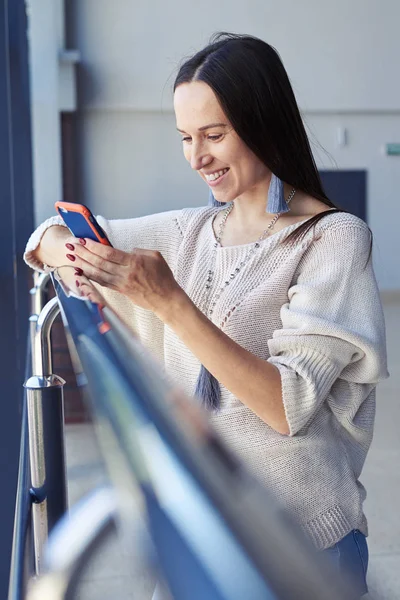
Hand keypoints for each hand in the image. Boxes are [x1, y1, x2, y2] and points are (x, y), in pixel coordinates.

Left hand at [63, 236, 185, 319]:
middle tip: (72, 246)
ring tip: (71, 257)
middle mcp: (126, 273)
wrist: (166, 298)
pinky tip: (82, 271)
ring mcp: (122, 284)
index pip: (109, 253)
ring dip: (83, 265)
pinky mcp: (121, 291)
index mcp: (134, 262)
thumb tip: (125, 251)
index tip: (83, 240)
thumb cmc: (163, 277)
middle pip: (99, 262)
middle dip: (84, 254)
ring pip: (98, 273)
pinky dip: (91, 276)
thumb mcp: (155, 256)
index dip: (94, 246)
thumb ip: (138, 251)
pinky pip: (102, 282)